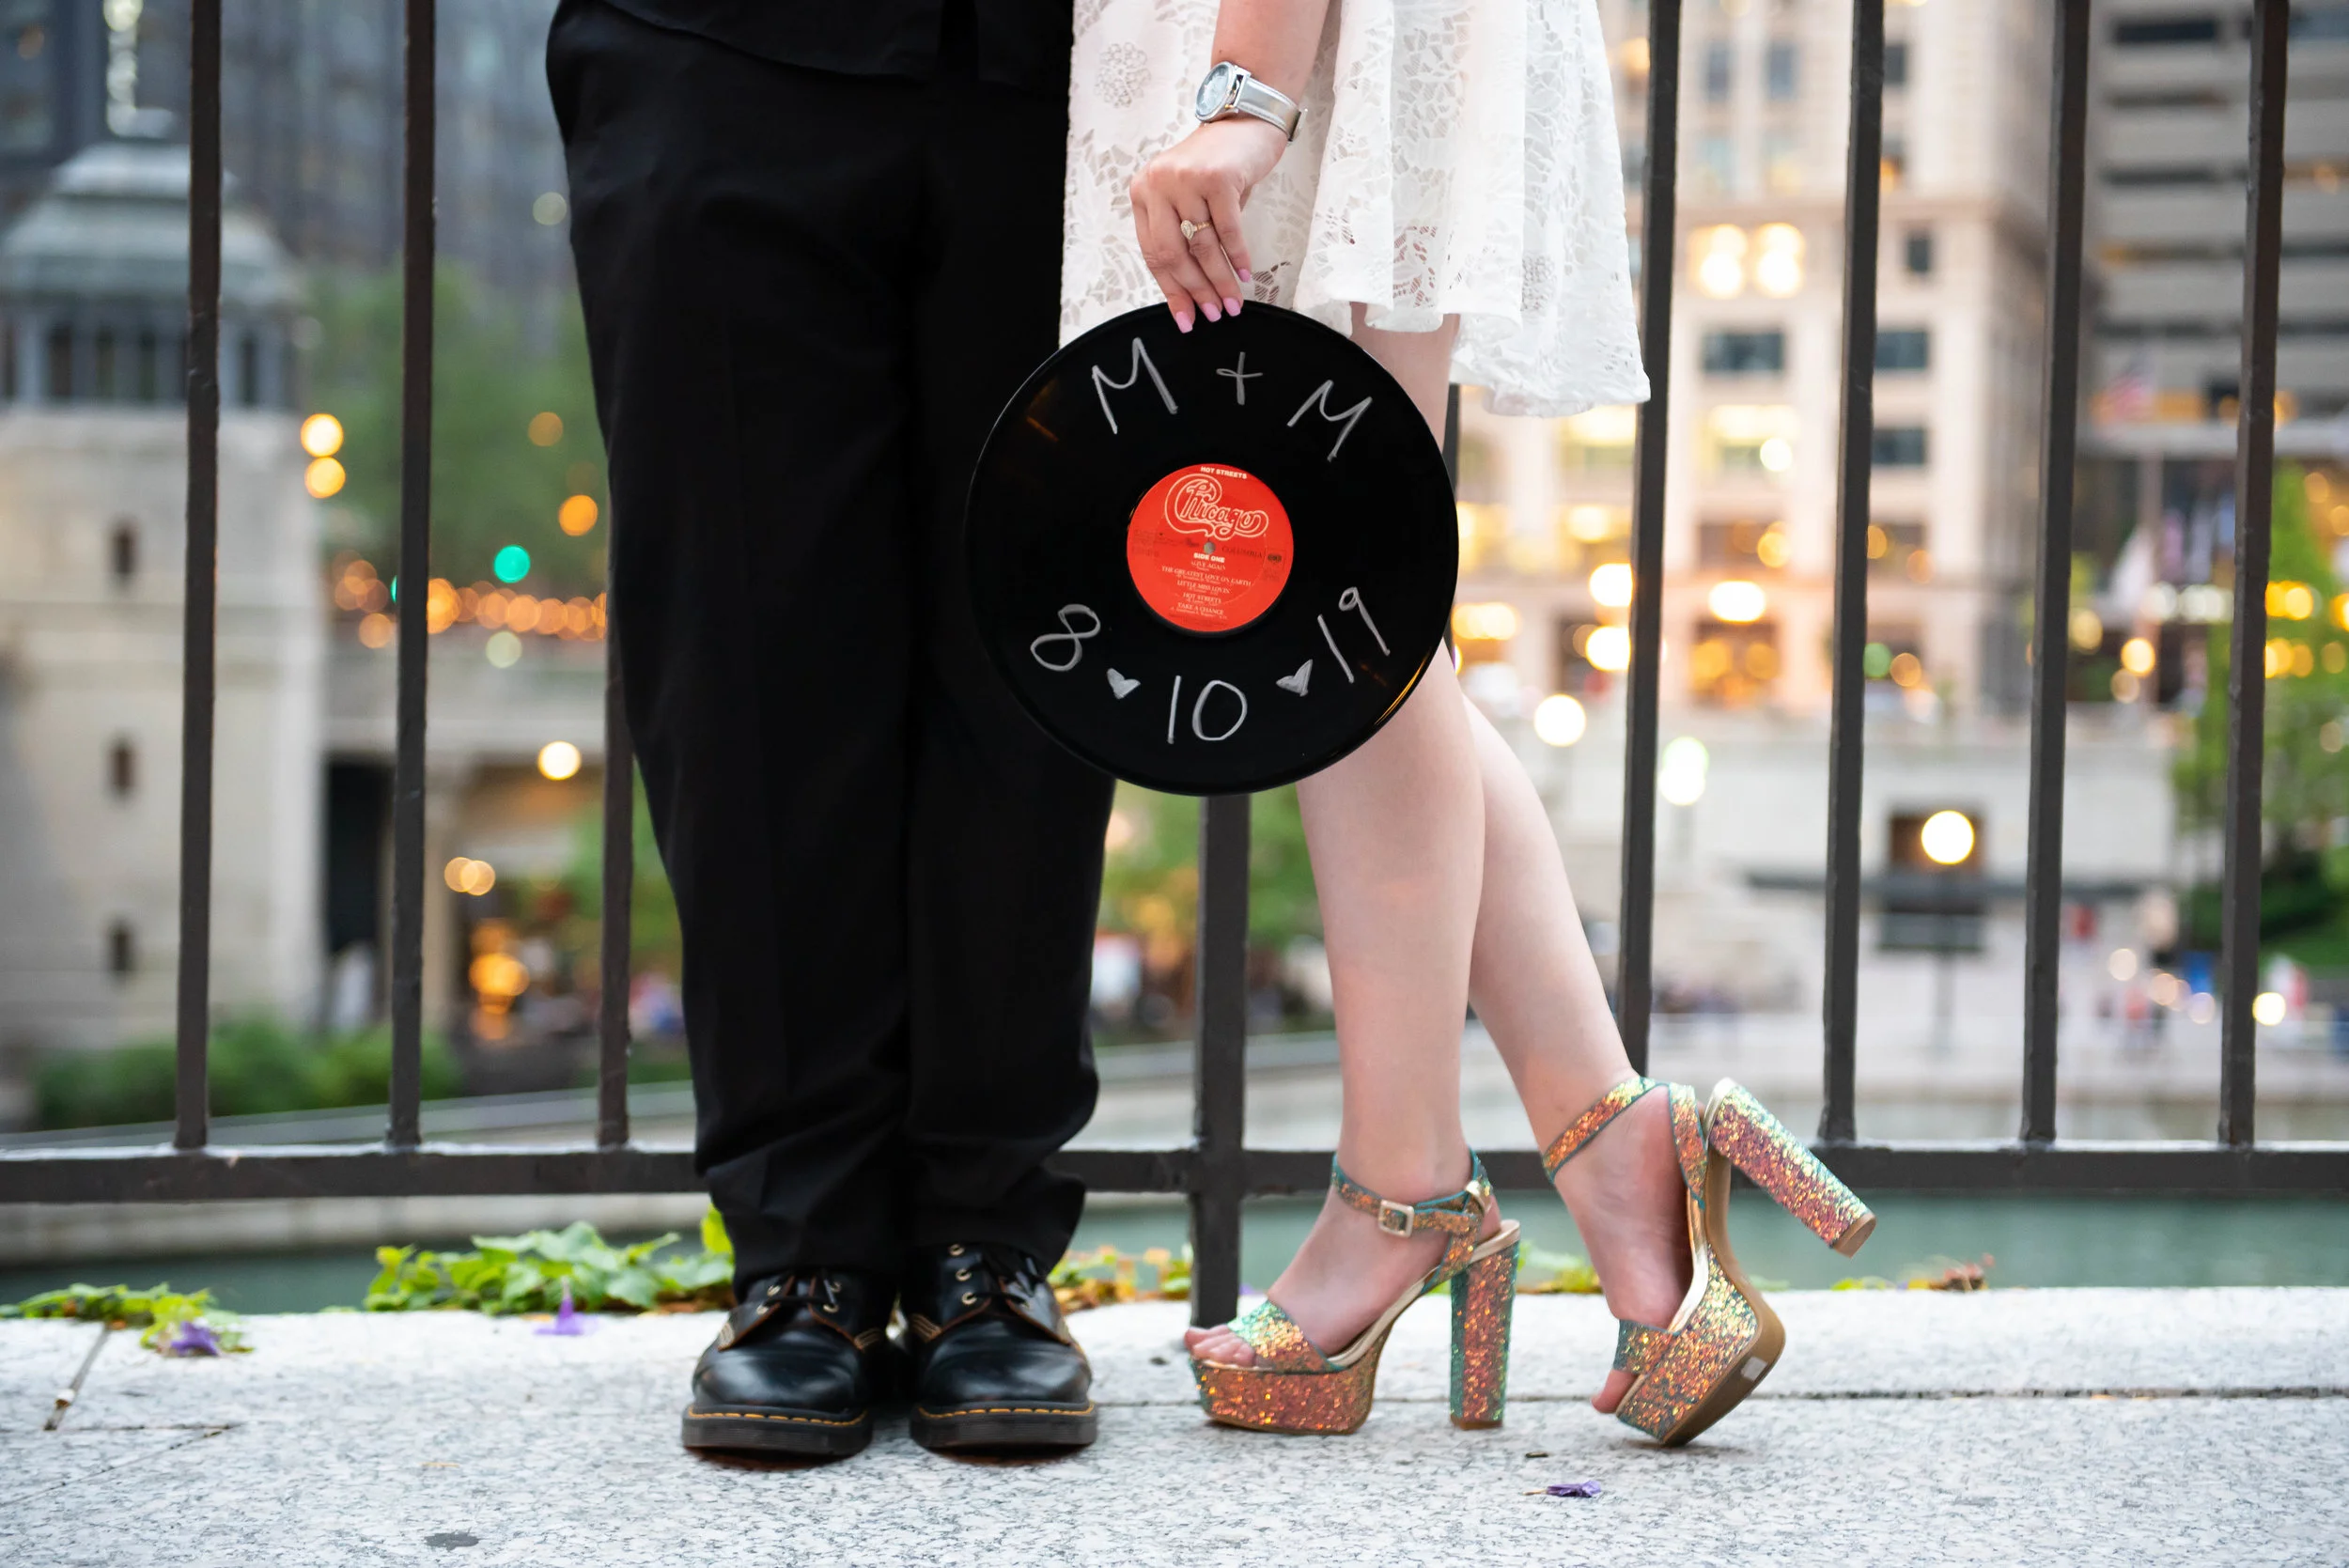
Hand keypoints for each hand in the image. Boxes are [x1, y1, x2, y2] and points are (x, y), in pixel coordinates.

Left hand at [1129, 116, 1287, 331]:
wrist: (1245, 121)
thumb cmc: (1217, 166)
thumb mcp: (1188, 198)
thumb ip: (1181, 235)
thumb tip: (1191, 293)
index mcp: (1143, 192)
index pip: (1153, 253)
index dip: (1171, 290)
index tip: (1186, 318)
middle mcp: (1157, 184)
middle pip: (1173, 254)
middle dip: (1196, 290)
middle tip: (1215, 313)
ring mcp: (1186, 179)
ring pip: (1202, 246)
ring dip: (1220, 280)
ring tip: (1233, 302)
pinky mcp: (1216, 178)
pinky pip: (1228, 230)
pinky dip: (1238, 257)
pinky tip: (1245, 274)